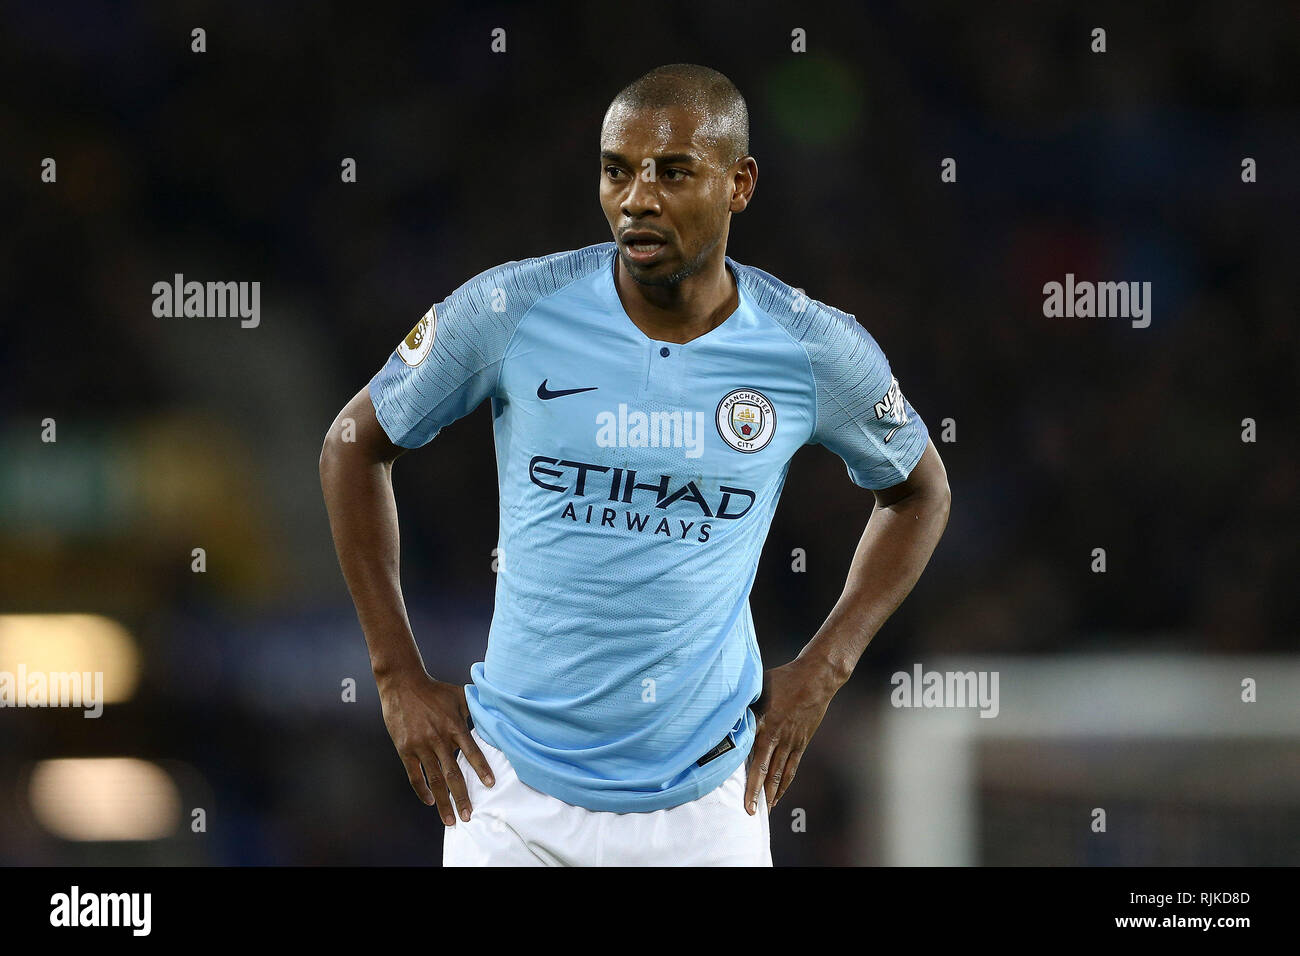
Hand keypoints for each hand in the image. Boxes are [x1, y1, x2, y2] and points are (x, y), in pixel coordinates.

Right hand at [377, 670, 493, 824]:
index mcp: (454, 726)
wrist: (403, 684)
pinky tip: (430, 802)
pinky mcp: (405, 749)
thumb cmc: (434, 690)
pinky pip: (414, 775)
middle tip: (469, 815)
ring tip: (450, 819)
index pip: (471, 752)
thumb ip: (475, 709)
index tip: (490, 785)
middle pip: (452, 774)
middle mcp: (438, 739)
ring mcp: (421, 746)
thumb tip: (493, 717)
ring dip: (443, 802)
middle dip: (461, 797)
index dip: (481, 769)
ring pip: (434, 780)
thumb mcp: (459, 696)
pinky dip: (422, 791)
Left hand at [744, 658, 839, 814]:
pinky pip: (791, 768)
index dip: (741, 772)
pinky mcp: (801, 743)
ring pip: (778, 773)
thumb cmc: (784, 678)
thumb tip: (724, 711)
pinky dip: (784, 784)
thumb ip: (744, 702)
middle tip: (749, 810)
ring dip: (770, 793)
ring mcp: (790, 741)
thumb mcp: (759, 687)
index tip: (731, 785)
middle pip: (764, 769)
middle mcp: (776, 735)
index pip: (747, 751)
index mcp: (762, 720)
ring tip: (763, 809)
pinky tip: (778, 796)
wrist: (816, 678)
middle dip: (755, 791)